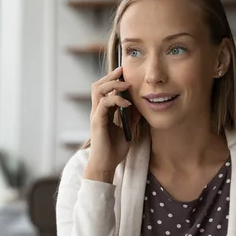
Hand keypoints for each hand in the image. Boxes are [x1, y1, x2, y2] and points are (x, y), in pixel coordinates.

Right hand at [85, 67, 140, 181]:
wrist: (106, 164)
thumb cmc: (115, 149)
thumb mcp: (127, 129)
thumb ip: (131, 116)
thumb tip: (140, 104)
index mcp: (103, 111)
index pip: (104, 89)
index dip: (113, 79)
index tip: (125, 72)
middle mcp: (97, 111)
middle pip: (98, 85)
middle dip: (110, 76)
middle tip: (123, 71)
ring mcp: (96, 115)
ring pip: (98, 90)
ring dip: (112, 84)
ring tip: (125, 85)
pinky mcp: (97, 122)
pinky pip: (104, 104)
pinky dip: (115, 100)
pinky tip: (127, 104)